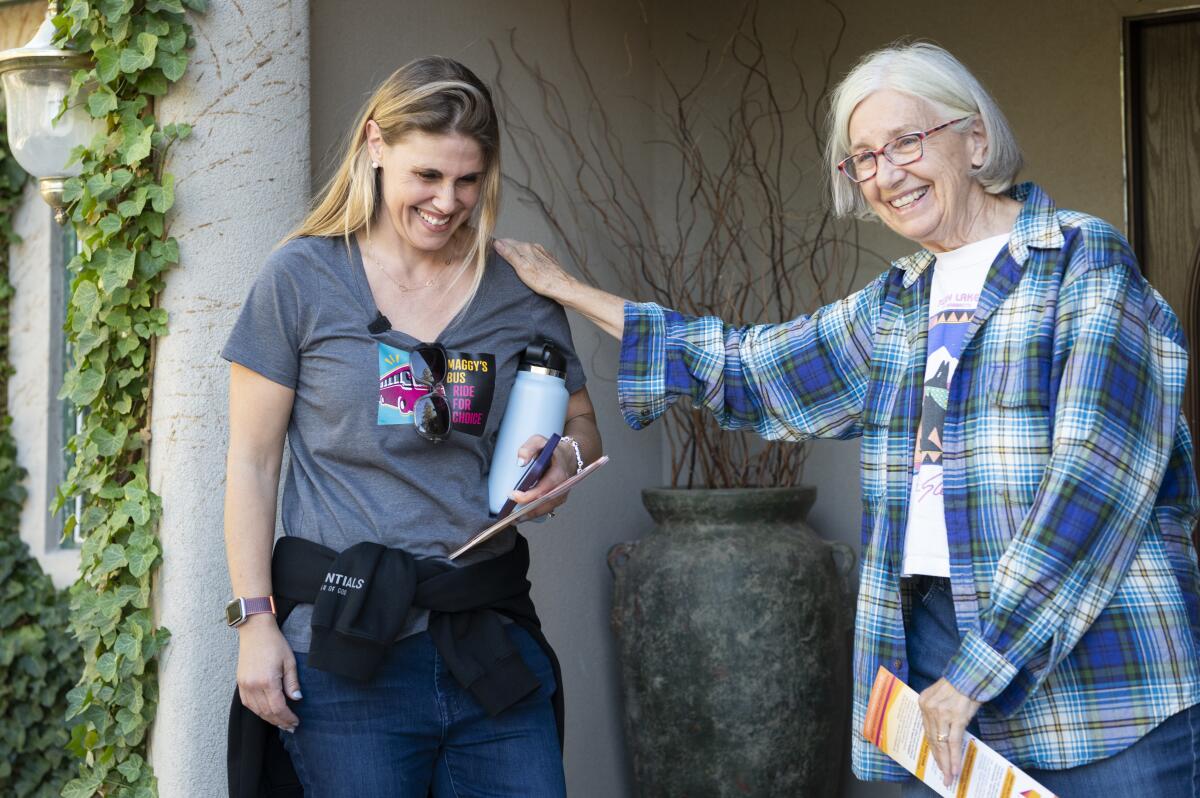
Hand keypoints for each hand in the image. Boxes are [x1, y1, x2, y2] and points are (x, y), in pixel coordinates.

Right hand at [236, 614, 301, 731]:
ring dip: (269, 719)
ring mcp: (244, 685)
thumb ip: (292, 682)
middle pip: (267, 712)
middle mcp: (253, 686)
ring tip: (281, 723)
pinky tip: (267, 713)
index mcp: (267, 681)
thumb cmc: (275, 643)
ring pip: (256, 711)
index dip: (287, 718)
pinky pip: (248, 704)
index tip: (296, 722)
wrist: (255, 631)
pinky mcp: (240, 683)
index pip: (278, 708)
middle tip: (291, 727)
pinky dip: (258, 711)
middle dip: (280, 722)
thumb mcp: (289, 661)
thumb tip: (297, 699)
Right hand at [493, 239, 575, 299]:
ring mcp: (542, 253)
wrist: (564, 288)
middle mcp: (534, 247)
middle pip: (515, 245)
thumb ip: (510, 255)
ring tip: (509, 261)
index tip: (489, 249)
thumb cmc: (543, 282)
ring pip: (524, 251)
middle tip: (496, 255)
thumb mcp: (522, 269)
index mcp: (526, 248)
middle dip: (506, 248)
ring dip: (516, 253)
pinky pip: (533, 256)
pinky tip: (525, 266)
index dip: (497, 245)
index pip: (506, 241)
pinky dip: (526, 258)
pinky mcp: (547, 260)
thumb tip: (497, 243)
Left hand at [509, 434, 574, 519]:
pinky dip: (533, 513)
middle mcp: (563, 486)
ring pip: (545, 509)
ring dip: (529, 515)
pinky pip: (546, 509)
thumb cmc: (552, 449)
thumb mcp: (539, 441)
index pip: (544, 488)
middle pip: (545, 504)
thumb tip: (520, 462)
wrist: (568, 456)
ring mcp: (561, 494)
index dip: (529, 495)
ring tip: (512, 520)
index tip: (513, 495)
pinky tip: (520, 516)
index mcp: (559, 473)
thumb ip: (528, 448)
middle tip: (510, 516)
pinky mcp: (558, 499)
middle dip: (527, 511)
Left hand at [918, 678, 980, 786]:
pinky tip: (955, 768)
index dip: (933, 748)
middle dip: (939, 760)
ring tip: (950, 776)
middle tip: (943, 776)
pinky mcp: (956, 718)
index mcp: (923, 701)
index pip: (927, 731)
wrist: (972, 673)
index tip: (937, 761)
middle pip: (933, 739)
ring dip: (947, 763)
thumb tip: (942, 734)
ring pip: (942, 744)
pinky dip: (955, 757)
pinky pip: (954, 742)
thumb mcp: (941, 695)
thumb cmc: (960, 684)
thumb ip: (938, 712)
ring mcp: (942, 713)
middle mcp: (929, 708)